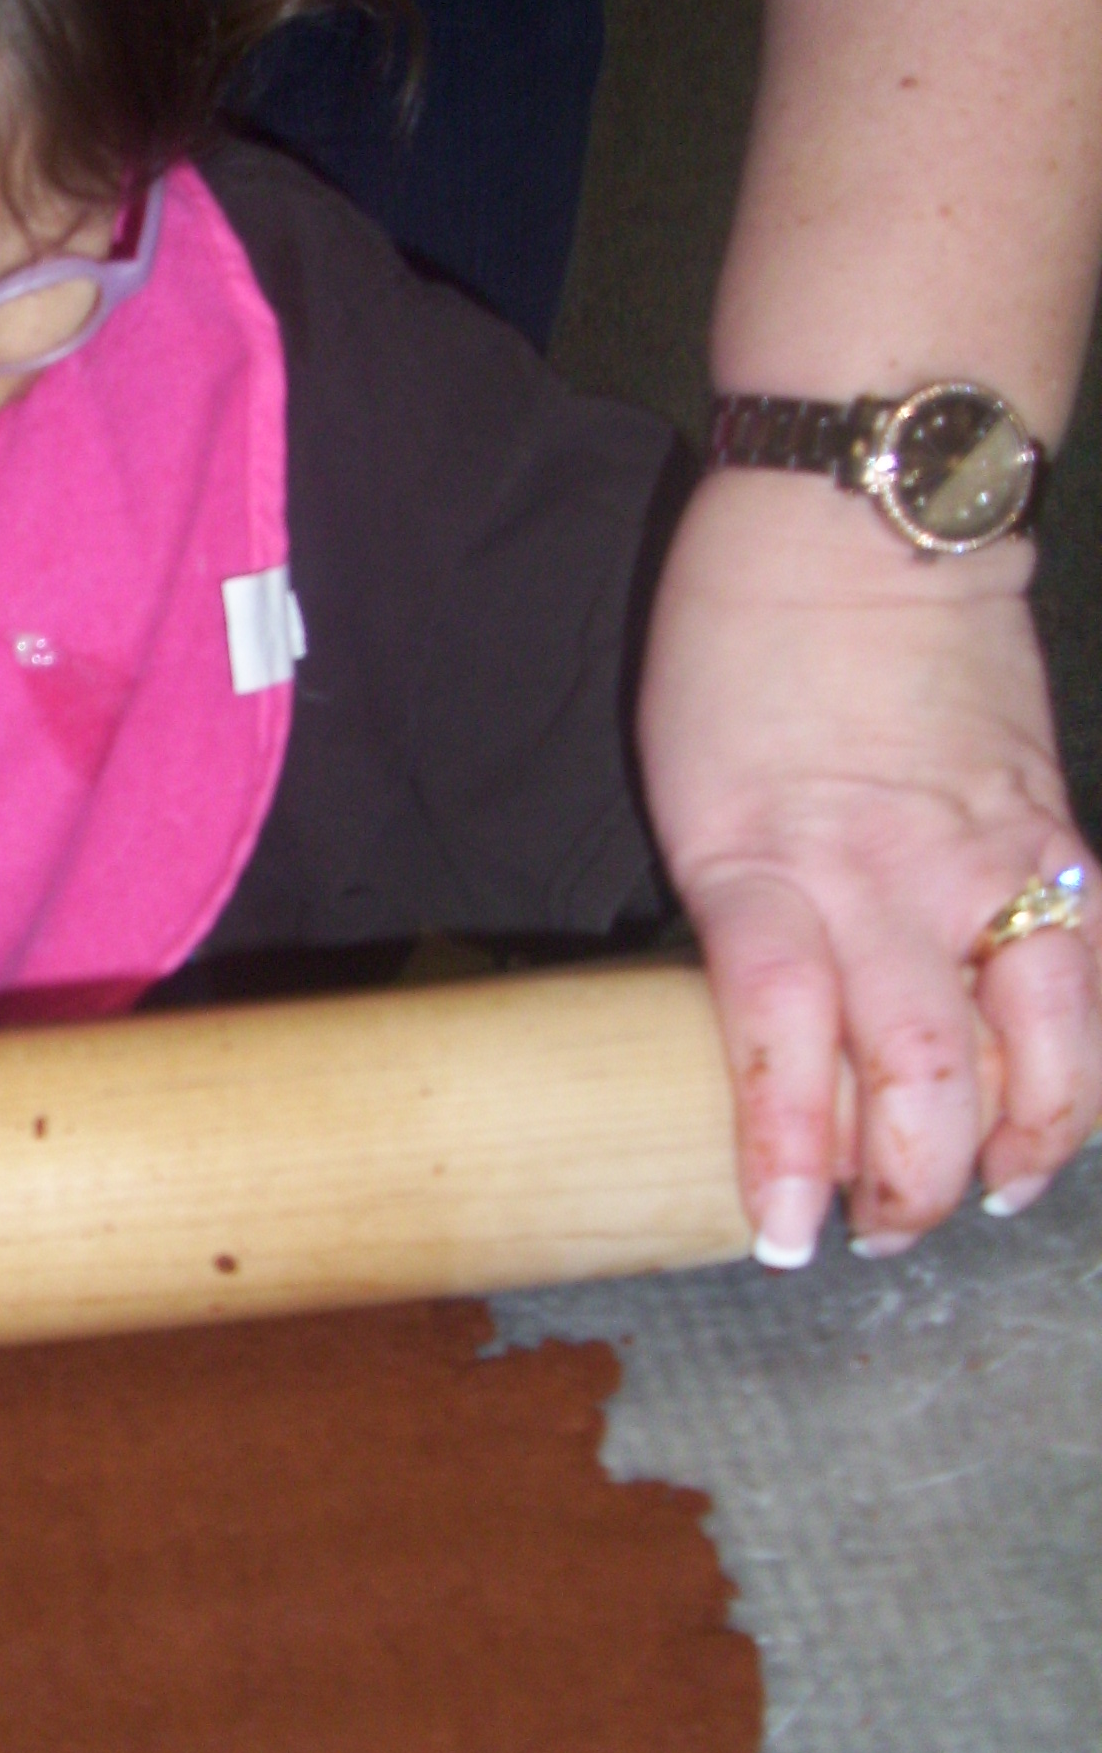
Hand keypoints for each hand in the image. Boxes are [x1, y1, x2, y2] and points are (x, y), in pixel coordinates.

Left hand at [639, 465, 1100, 1262]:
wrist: (862, 519)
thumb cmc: (739, 649)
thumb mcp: (691, 800)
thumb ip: (738, 920)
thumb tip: (772, 1043)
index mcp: (764, 867)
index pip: (782, 1042)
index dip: (787, 1156)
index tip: (782, 1233)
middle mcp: (885, 879)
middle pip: (922, 1073)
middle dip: (910, 1182)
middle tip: (881, 1232)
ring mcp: (988, 859)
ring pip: (1039, 1043)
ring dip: (1019, 1140)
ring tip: (988, 1191)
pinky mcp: (1055, 832)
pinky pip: (1090, 971)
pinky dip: (1082, 1056)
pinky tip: (1061, 1106)